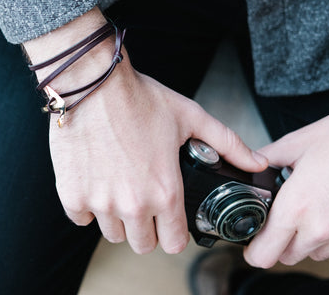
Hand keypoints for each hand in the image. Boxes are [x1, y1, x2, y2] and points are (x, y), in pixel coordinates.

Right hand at [23, 9, 267, 253]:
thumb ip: (227, 143)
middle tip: (144, 204)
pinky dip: (88, 207)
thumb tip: (256, 162)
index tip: (169, 221)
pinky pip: (82, 218)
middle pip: (142, 245)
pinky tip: (96, 185)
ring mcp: (100, 202)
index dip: (174, 233)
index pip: (173, 244)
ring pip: (112, 233)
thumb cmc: (138, 98)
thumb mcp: (190, 117)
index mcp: (165, 191)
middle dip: (146, 229)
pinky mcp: (72, 194)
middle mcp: (133, 204)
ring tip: (120, 190)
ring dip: (117, 218)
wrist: (92, 84)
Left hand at [244, 110, 328, 267]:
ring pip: (311, 253)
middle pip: (285, 257)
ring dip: (302, 239)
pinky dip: (324, 234)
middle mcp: (320, 226)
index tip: (250, 240)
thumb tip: (249, 169)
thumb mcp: (292, 145)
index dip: (252, 249)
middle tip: (275, 217)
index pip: (264, 254)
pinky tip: (323, 209)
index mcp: (296, 206)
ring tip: (304, 208)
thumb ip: (265, 163)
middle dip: (276, 241)